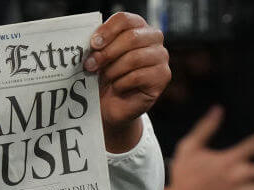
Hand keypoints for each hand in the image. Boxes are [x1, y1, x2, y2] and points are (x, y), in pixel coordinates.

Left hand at [85, 12, 170, 151]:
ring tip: (105, 78)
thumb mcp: (99, 58)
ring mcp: (161, 57)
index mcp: (137, 27)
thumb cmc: (105, 78)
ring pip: (134, 58)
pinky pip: (138, 76)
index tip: (93, 44)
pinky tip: (118, 87)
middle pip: (131, 37)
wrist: (110, 105)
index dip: (107, 31)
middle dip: (107, 53)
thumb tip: (92, 43)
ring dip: (113, 70)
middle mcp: (153, 38)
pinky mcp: (162, 77)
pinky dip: (122, 83)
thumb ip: (98, 46)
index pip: (125, 20)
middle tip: (91, 65)